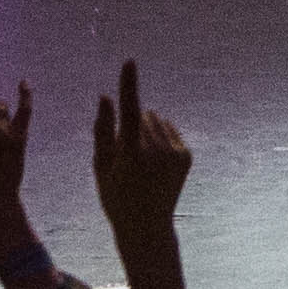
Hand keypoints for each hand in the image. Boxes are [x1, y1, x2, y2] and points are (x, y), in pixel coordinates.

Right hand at [89, 59, 191, 259]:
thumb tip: (105, 96)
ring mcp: (174, 152)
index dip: (129, 85)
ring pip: (156, 121)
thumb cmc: (115, 196)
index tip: (129, 62)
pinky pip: (169, 130)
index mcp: (131, 155)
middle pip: (142, 116)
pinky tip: (154, 162)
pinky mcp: (186, 154)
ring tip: (140, 161)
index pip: (129, 111)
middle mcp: (157, 151)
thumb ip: (102, 130)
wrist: (147, 226)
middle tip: (125, 157)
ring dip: (146, 131)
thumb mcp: (101, 167)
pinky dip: (160, 138)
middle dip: (131, 126)